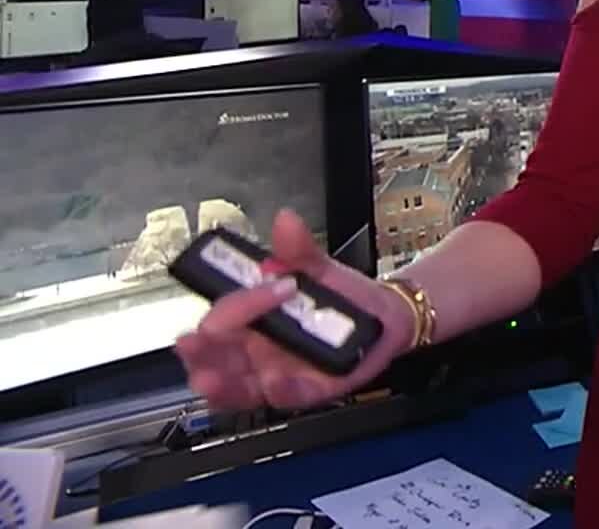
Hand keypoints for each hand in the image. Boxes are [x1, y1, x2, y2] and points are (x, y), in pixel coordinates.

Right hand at [174, 210, 414, 412]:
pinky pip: (284, 398)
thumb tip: (286, 221)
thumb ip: (299, 250)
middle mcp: (252, 350)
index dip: (237, 303)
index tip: (275, 286)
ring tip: (210, 378)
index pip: (221, 316)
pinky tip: (273, 383)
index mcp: (247, 320)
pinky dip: (278, 391)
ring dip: (221, 384)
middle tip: (194, 342)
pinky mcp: (304, 391)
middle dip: (198, 352)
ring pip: (234, 388)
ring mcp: (273, 373)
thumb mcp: (319, 269)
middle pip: (211, 358)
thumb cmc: (340, 295)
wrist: (383, 317)